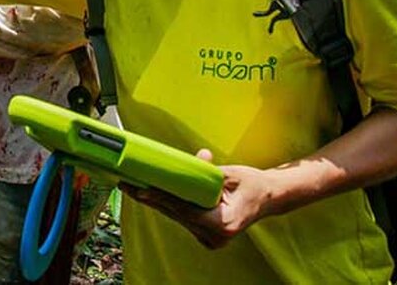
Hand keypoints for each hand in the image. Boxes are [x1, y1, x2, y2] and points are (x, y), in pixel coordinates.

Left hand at [121, 149, 272, 248]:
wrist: (268, 198)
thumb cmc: (253, 185)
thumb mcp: (233, 174)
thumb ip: (212, 170)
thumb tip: (199, 158)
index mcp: (223, 225)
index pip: (185, 210)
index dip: (162, 199)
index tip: (142, 189)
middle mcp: (215, 237)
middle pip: (176, 215)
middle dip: (151, 198)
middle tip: (128, 184)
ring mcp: (210, 239)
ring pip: (176, 217)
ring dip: (156, 202)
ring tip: (132, 187)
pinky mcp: (206, 235)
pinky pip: (182, 218)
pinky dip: (168, 205)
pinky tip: (149, 194)